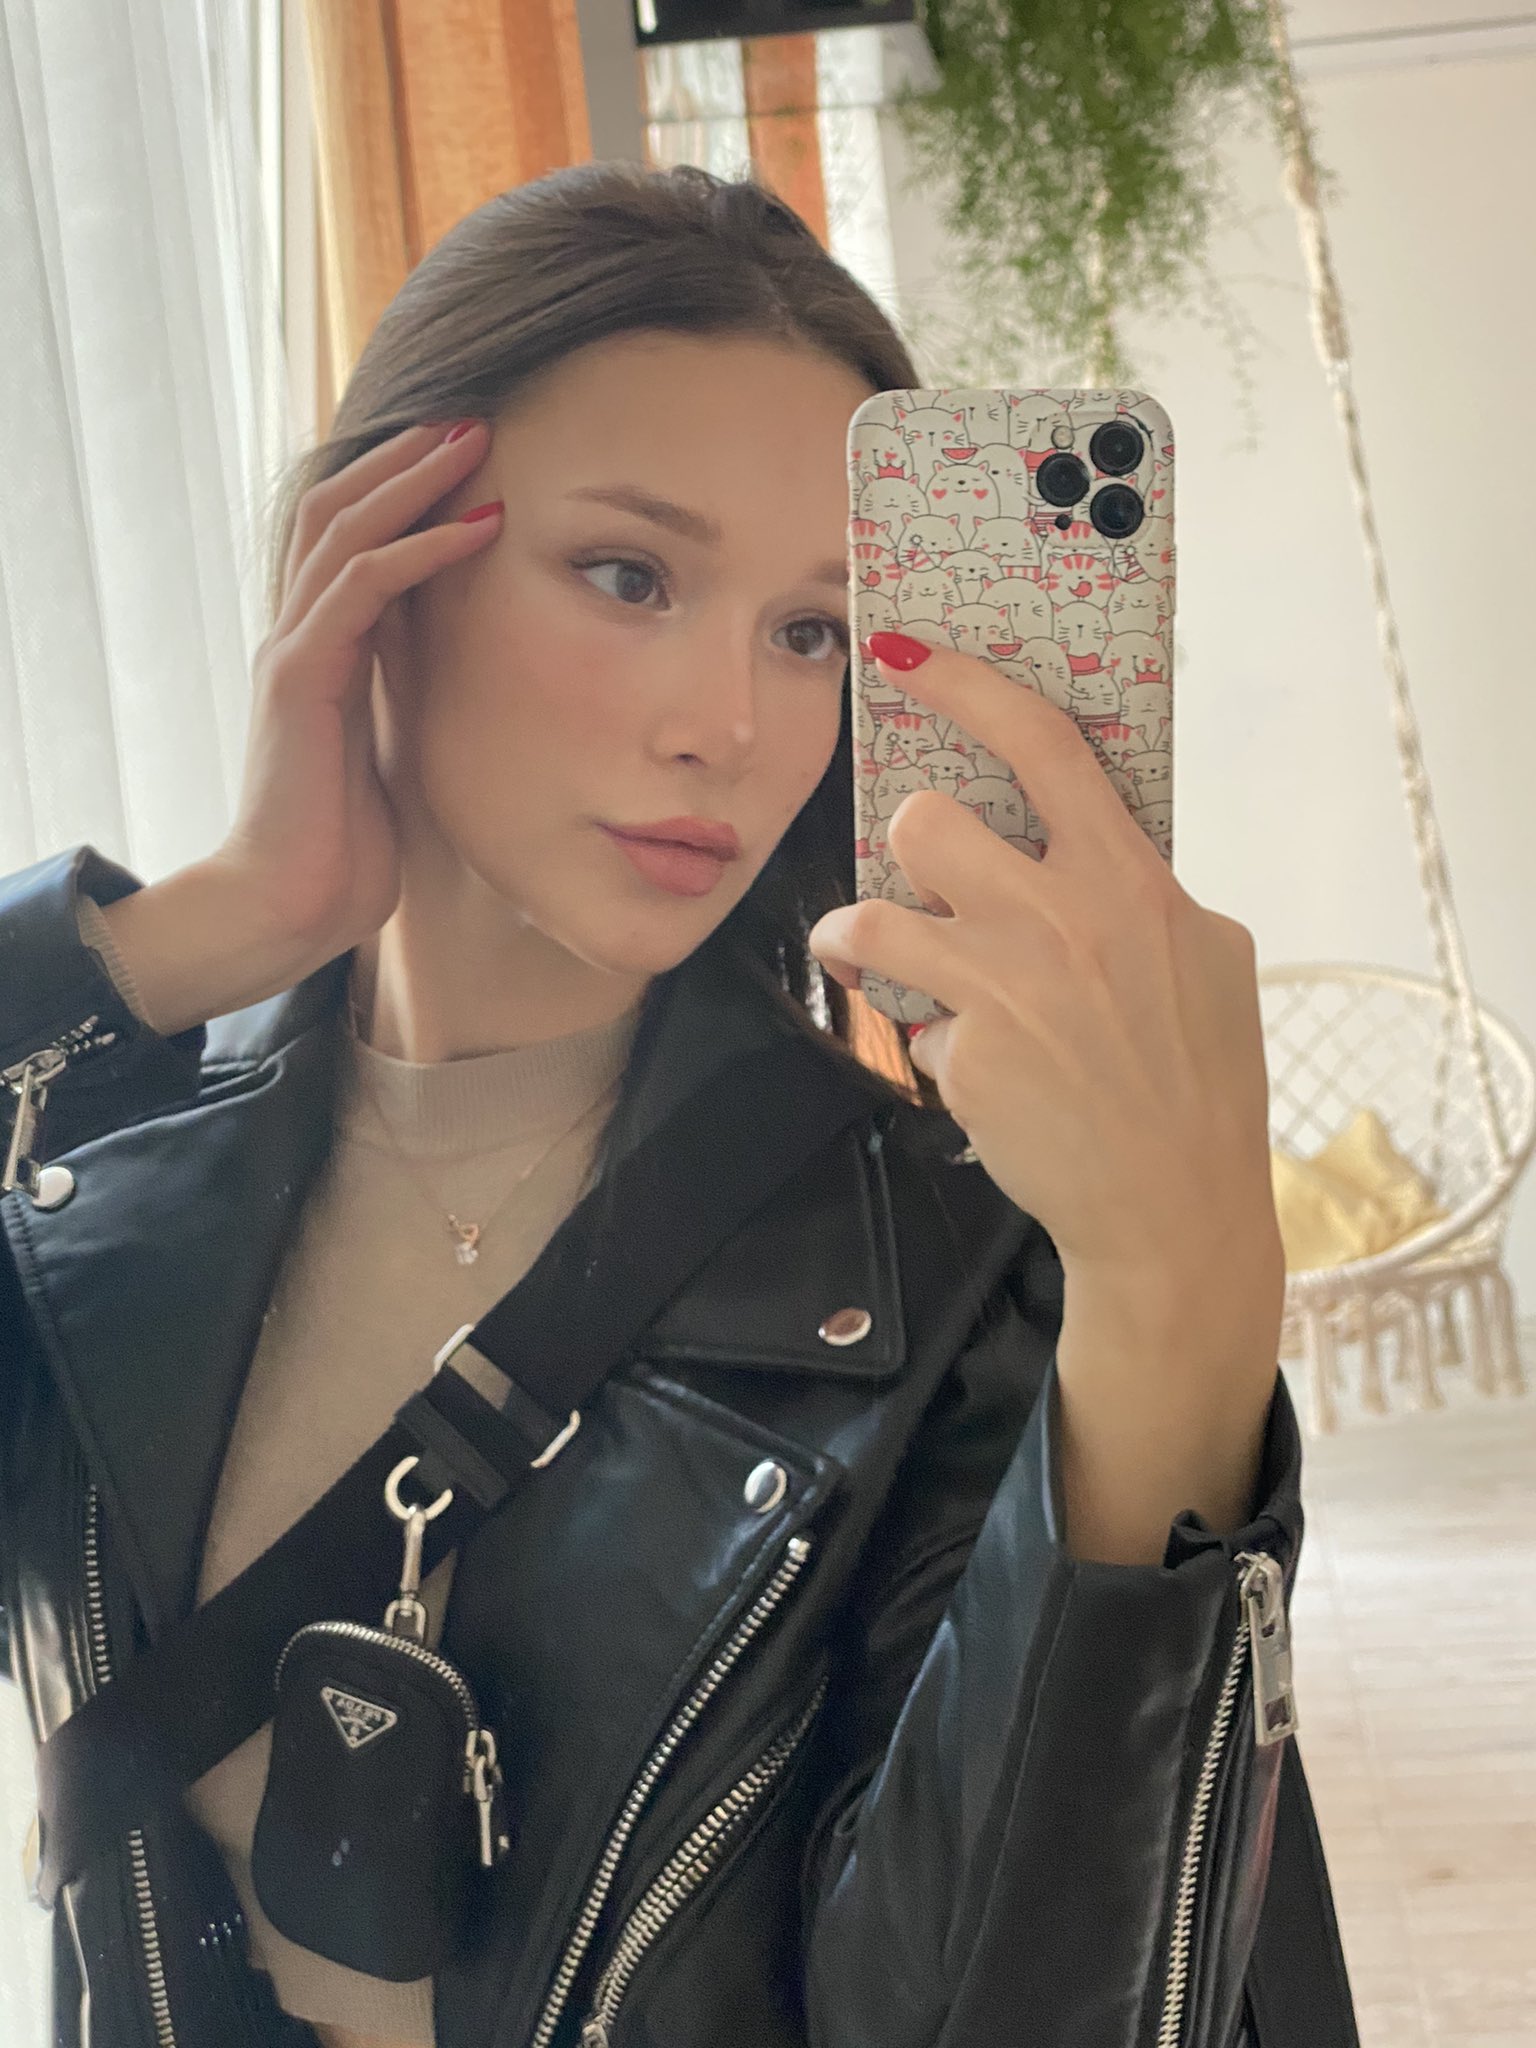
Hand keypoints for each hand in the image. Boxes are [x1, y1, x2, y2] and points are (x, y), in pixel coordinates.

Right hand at [217, 417, 503, 958]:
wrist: (292, 904)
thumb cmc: (346, 846)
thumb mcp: (393, 752)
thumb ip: (407, 702)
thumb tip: (461, 681)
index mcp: (319, 650)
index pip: (348, 540)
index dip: (399, 490)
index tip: (464, 458)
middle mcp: (297, 635)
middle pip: (338, 511)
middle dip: (403, 459)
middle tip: (470, 419)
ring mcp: (293, 650)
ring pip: (346, 530)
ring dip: (414, 480)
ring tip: (474, 441)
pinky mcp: (302, 676)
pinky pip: (362, 588)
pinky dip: (421, 549)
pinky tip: (476, 527)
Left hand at [809, 631, 1283, 1317]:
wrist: (1175, 1211)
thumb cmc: (1201, 1083)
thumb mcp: (1210, 961)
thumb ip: (1145, 892)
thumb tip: (1092, 852)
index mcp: (1131, 882)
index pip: (1044, 746)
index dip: (967, 686)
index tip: (905, 656)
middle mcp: (1062, 920)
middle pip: (926, 822)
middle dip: (913, 845)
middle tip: (928, 880)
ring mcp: (1006, 989)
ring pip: (876, 916)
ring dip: (864, 935)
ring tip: (873, 955)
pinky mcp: (966, 1058)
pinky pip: (915, 1023)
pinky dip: (936, 1044)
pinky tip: (984, 1075)